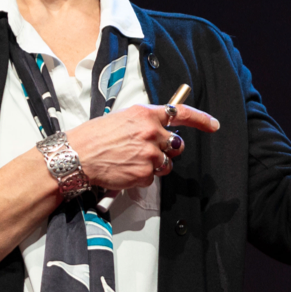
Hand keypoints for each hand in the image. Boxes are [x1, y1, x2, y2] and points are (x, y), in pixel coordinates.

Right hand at [63, 103, 220, 190]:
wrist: (77, 155)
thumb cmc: (94, 136)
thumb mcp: (122, 118)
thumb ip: (145, 122)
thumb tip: (160, 127)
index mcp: (146, 114)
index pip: (182, 114)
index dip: (202, 119)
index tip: (213, 124)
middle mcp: (152, 132)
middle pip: (176, 144)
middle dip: (168, 149)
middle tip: (150, 150)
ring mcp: (150, 154)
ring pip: (166, 164)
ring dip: (155, 164)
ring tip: (132, 160)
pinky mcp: (145, 173)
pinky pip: (152, 178)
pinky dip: (141, 177)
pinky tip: (125, 170)